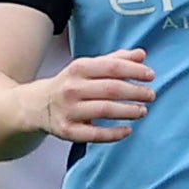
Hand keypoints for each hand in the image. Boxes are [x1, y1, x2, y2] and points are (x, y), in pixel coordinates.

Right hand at [32, 49, 150, 143]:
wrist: (37, 105)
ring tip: (143, 110)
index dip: (134, 71)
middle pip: (111, 89)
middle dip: (135, 92)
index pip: (112, 67)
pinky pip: (95, 134)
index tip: (151, 76)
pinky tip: (128, 130)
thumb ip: (115, 60)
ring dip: (128, 111)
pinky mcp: (67, 130)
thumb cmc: (71, 84)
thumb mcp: (88, 68)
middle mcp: (72, 88)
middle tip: (151, 95)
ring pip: (105, 110)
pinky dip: (114, 133)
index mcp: (78, 68)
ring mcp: (69, 110)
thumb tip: (142, 55)